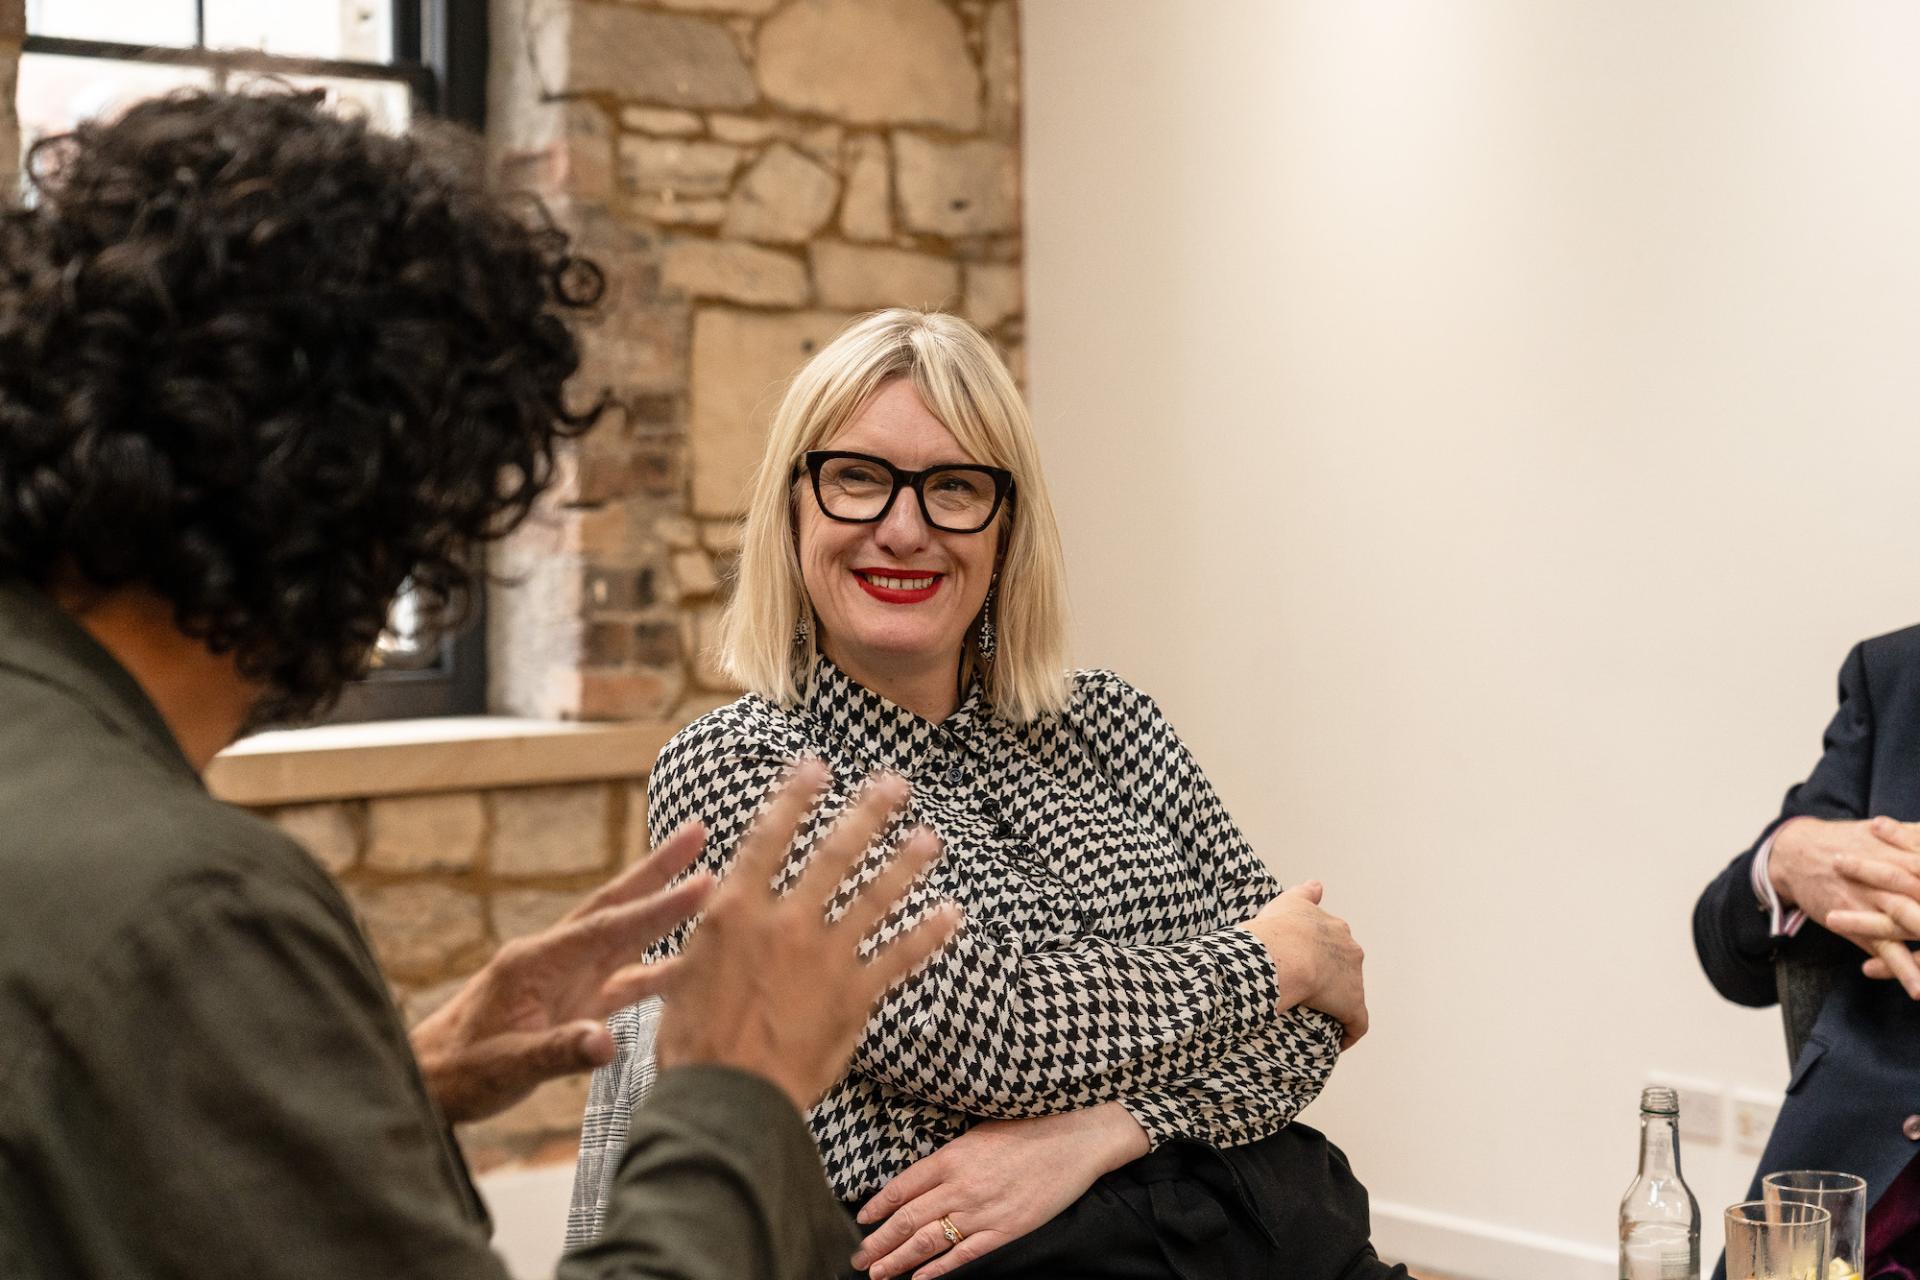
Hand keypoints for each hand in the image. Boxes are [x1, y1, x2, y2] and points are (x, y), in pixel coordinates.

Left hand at [410, 823, 716, 1123]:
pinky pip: (620, 978)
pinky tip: (685, 966)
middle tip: (696, 832)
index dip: (656, 907)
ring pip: (621, 936)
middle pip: (614, 907)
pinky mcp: (569, 1002)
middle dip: (657, 871)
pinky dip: (655, 968)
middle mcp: (553, 960)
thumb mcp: (505, 1066)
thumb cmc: (459, 1073)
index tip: (702, 881)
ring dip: (658, 909)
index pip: (607, 928)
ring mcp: (563, 979)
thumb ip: (558, 1052)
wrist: (427, 1082)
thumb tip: (605, 1043)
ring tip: (702, 882)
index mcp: (536, 963)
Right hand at [654, 761, 962, 1111]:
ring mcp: (825, 956)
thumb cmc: (694, 1045)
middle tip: (895, 786)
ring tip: (929, 839)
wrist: (727, 1098)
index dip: (795, 797)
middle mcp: (785, 921)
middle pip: (835, 853)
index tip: (816, 768)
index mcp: (735, 910)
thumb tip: (724, 902)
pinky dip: (929, 934)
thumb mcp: (685, 973)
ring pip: (876, 895)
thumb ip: (715, 933)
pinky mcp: (855, 995)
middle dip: (869, 813)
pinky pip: (900, 956)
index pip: (769, 837)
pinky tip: (951, 914)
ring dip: (907, 863)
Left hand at [850, 1104, 1149, 1279]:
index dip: (878, 1207)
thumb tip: (923, 1177)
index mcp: (951, 1157)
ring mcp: (982, 1211)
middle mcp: (960, 1186)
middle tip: (860, 1259)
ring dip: (899, 1260)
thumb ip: (950, 1156)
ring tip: (879, 1274)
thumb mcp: (979, 1131)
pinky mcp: (1005, 1230)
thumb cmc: (1028, 1126)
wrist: (1074, 1137)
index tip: (862, 1220)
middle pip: (908, 1219)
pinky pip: (964, 1255)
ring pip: (929, 1242)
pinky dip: (938, 1270)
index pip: (902, 1187)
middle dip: (879, 1242)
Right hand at [1239, 881, 1367, 1047]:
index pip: (1334, 941)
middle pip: (1345, 966)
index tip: (1308, 963)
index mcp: (1335, 927)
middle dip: (1332, 977)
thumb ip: (1304, 893)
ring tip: (1316, 1016)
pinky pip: (1357, 1023)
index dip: (1322, 954)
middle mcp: (1350, 948)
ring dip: (1337, 1004)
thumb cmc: (1276, 929)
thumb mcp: (1287, 901)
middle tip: (1305, 990)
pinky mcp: (1353, 1005)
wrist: (1281, 953)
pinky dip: (1350, 1032)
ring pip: (1350, 992)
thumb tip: (1317, 885)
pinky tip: (1339, 1042)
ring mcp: (1354, 977)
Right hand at [1769, 816, 1919, 995]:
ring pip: (1912, 925)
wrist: (1796, 854)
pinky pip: (1884, 952)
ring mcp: (1875, 903)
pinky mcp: (1857, 925)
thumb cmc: (1848, 844)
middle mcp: (1894, 879)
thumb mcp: (1887, 835)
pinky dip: (1903, 971)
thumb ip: (1918, 838)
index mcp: (1907, 855)